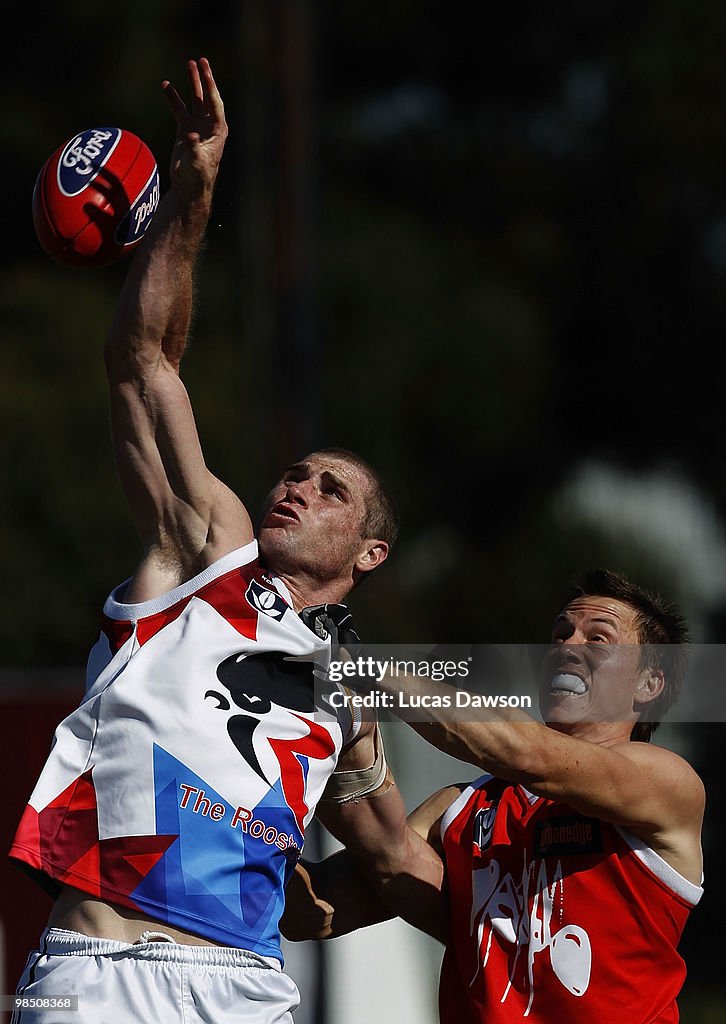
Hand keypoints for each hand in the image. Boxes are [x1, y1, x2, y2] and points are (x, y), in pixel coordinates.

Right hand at [162, 57, 227, 201]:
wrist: (189, 188)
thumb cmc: (197, 177)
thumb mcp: (197, 162)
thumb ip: (193, 147)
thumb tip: (190, 136)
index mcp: (218, 131)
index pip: (215, 103)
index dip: (210, 85)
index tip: (205, 69)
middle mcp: (209, 126)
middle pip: (207, 97)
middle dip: (204, 79)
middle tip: (200, 60)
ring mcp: (197, 127)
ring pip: (195, 100)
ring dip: (191, 83)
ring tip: (189, 63)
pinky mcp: (185, 131)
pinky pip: (179, 109)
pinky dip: (172, 98)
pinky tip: (165, 85)